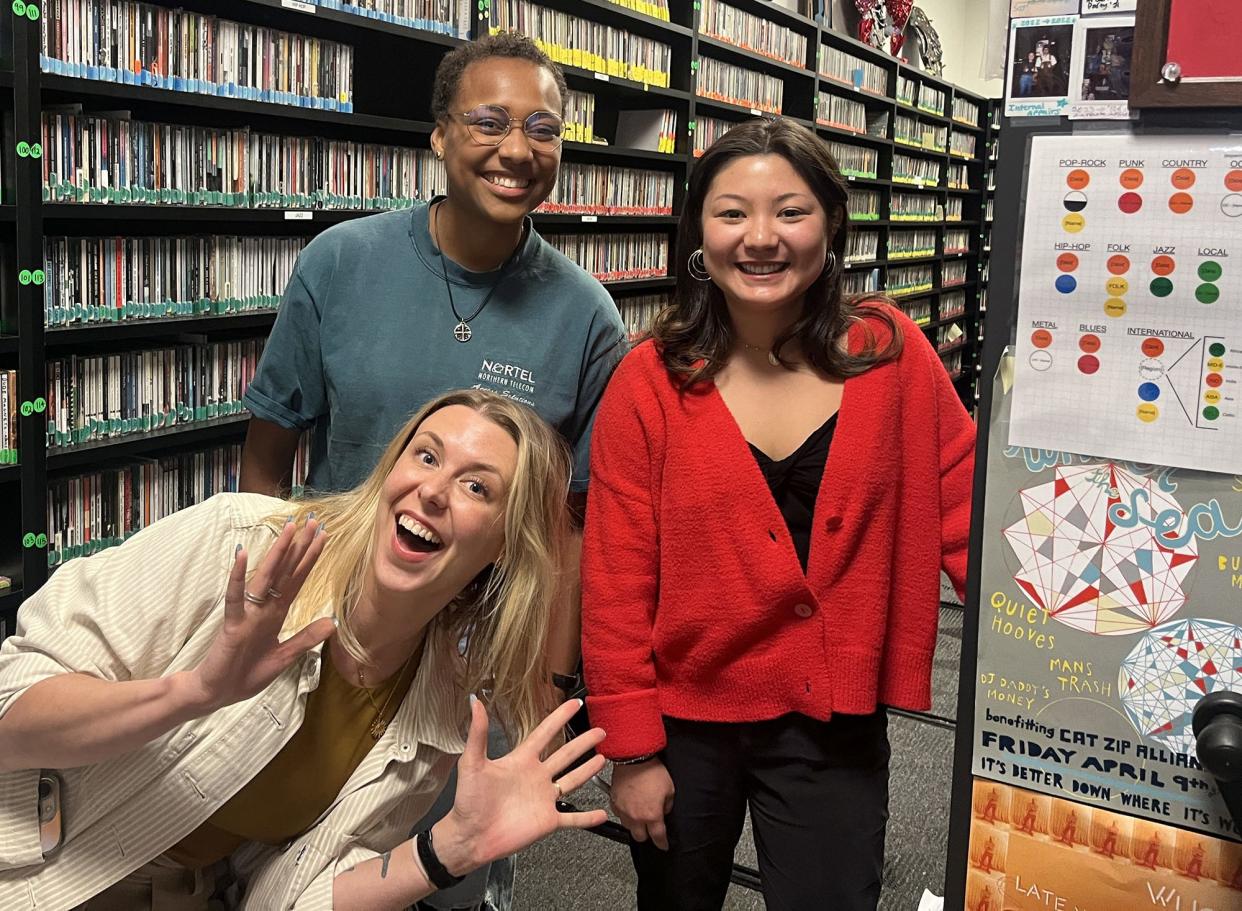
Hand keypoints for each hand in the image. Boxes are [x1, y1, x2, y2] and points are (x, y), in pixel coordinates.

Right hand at [183, 518, 333, 711]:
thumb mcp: (283, 657)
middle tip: (313, 520)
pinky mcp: (232, 624)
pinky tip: (243, 556)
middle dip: (300, 547)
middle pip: (285, 572)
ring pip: (265, 578)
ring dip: (277, 554)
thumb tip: (333, 622)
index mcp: (276, 614)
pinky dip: (238, 578)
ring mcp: (248, 614)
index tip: (324, 536)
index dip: (310, 559)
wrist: (216, 693)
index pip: (297, 580)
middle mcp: (264, 608)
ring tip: (289, 529)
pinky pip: (235, 598)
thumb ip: (306, 639)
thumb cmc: (246, 673)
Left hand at [432, 697, 607, 874]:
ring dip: (588, 770)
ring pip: (572, 780)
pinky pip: (573, 818)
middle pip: (565, 754)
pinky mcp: (547, 821)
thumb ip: (478, 733)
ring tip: (603, 759)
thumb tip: (476, 703)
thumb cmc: (468, 802)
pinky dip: (588, 818)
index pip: (545, 733)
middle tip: (600, 731)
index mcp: (521, 761)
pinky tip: (602, 813)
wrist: (469, 837)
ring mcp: (543, 799)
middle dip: (583, 742)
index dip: (559, 717)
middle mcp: (535, 777)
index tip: (574, 704)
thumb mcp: (472, 763)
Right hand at [610, 758, 674, 849]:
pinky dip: (625, 814)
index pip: (658, 837)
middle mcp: (636, 816)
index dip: (662, 843)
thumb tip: (664, 810)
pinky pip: (619, 815)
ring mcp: (623, 810)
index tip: (664, 845)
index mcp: (652, 815)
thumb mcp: (670, 789)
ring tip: (640, 814)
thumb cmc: (652, 770)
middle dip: (647, 835)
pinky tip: (630, 807)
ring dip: (635, 825)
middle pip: (640, 838)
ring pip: (628, 827)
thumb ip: (668, 805)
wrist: (634, 757)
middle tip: (652, 827)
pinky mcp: (614, 802)